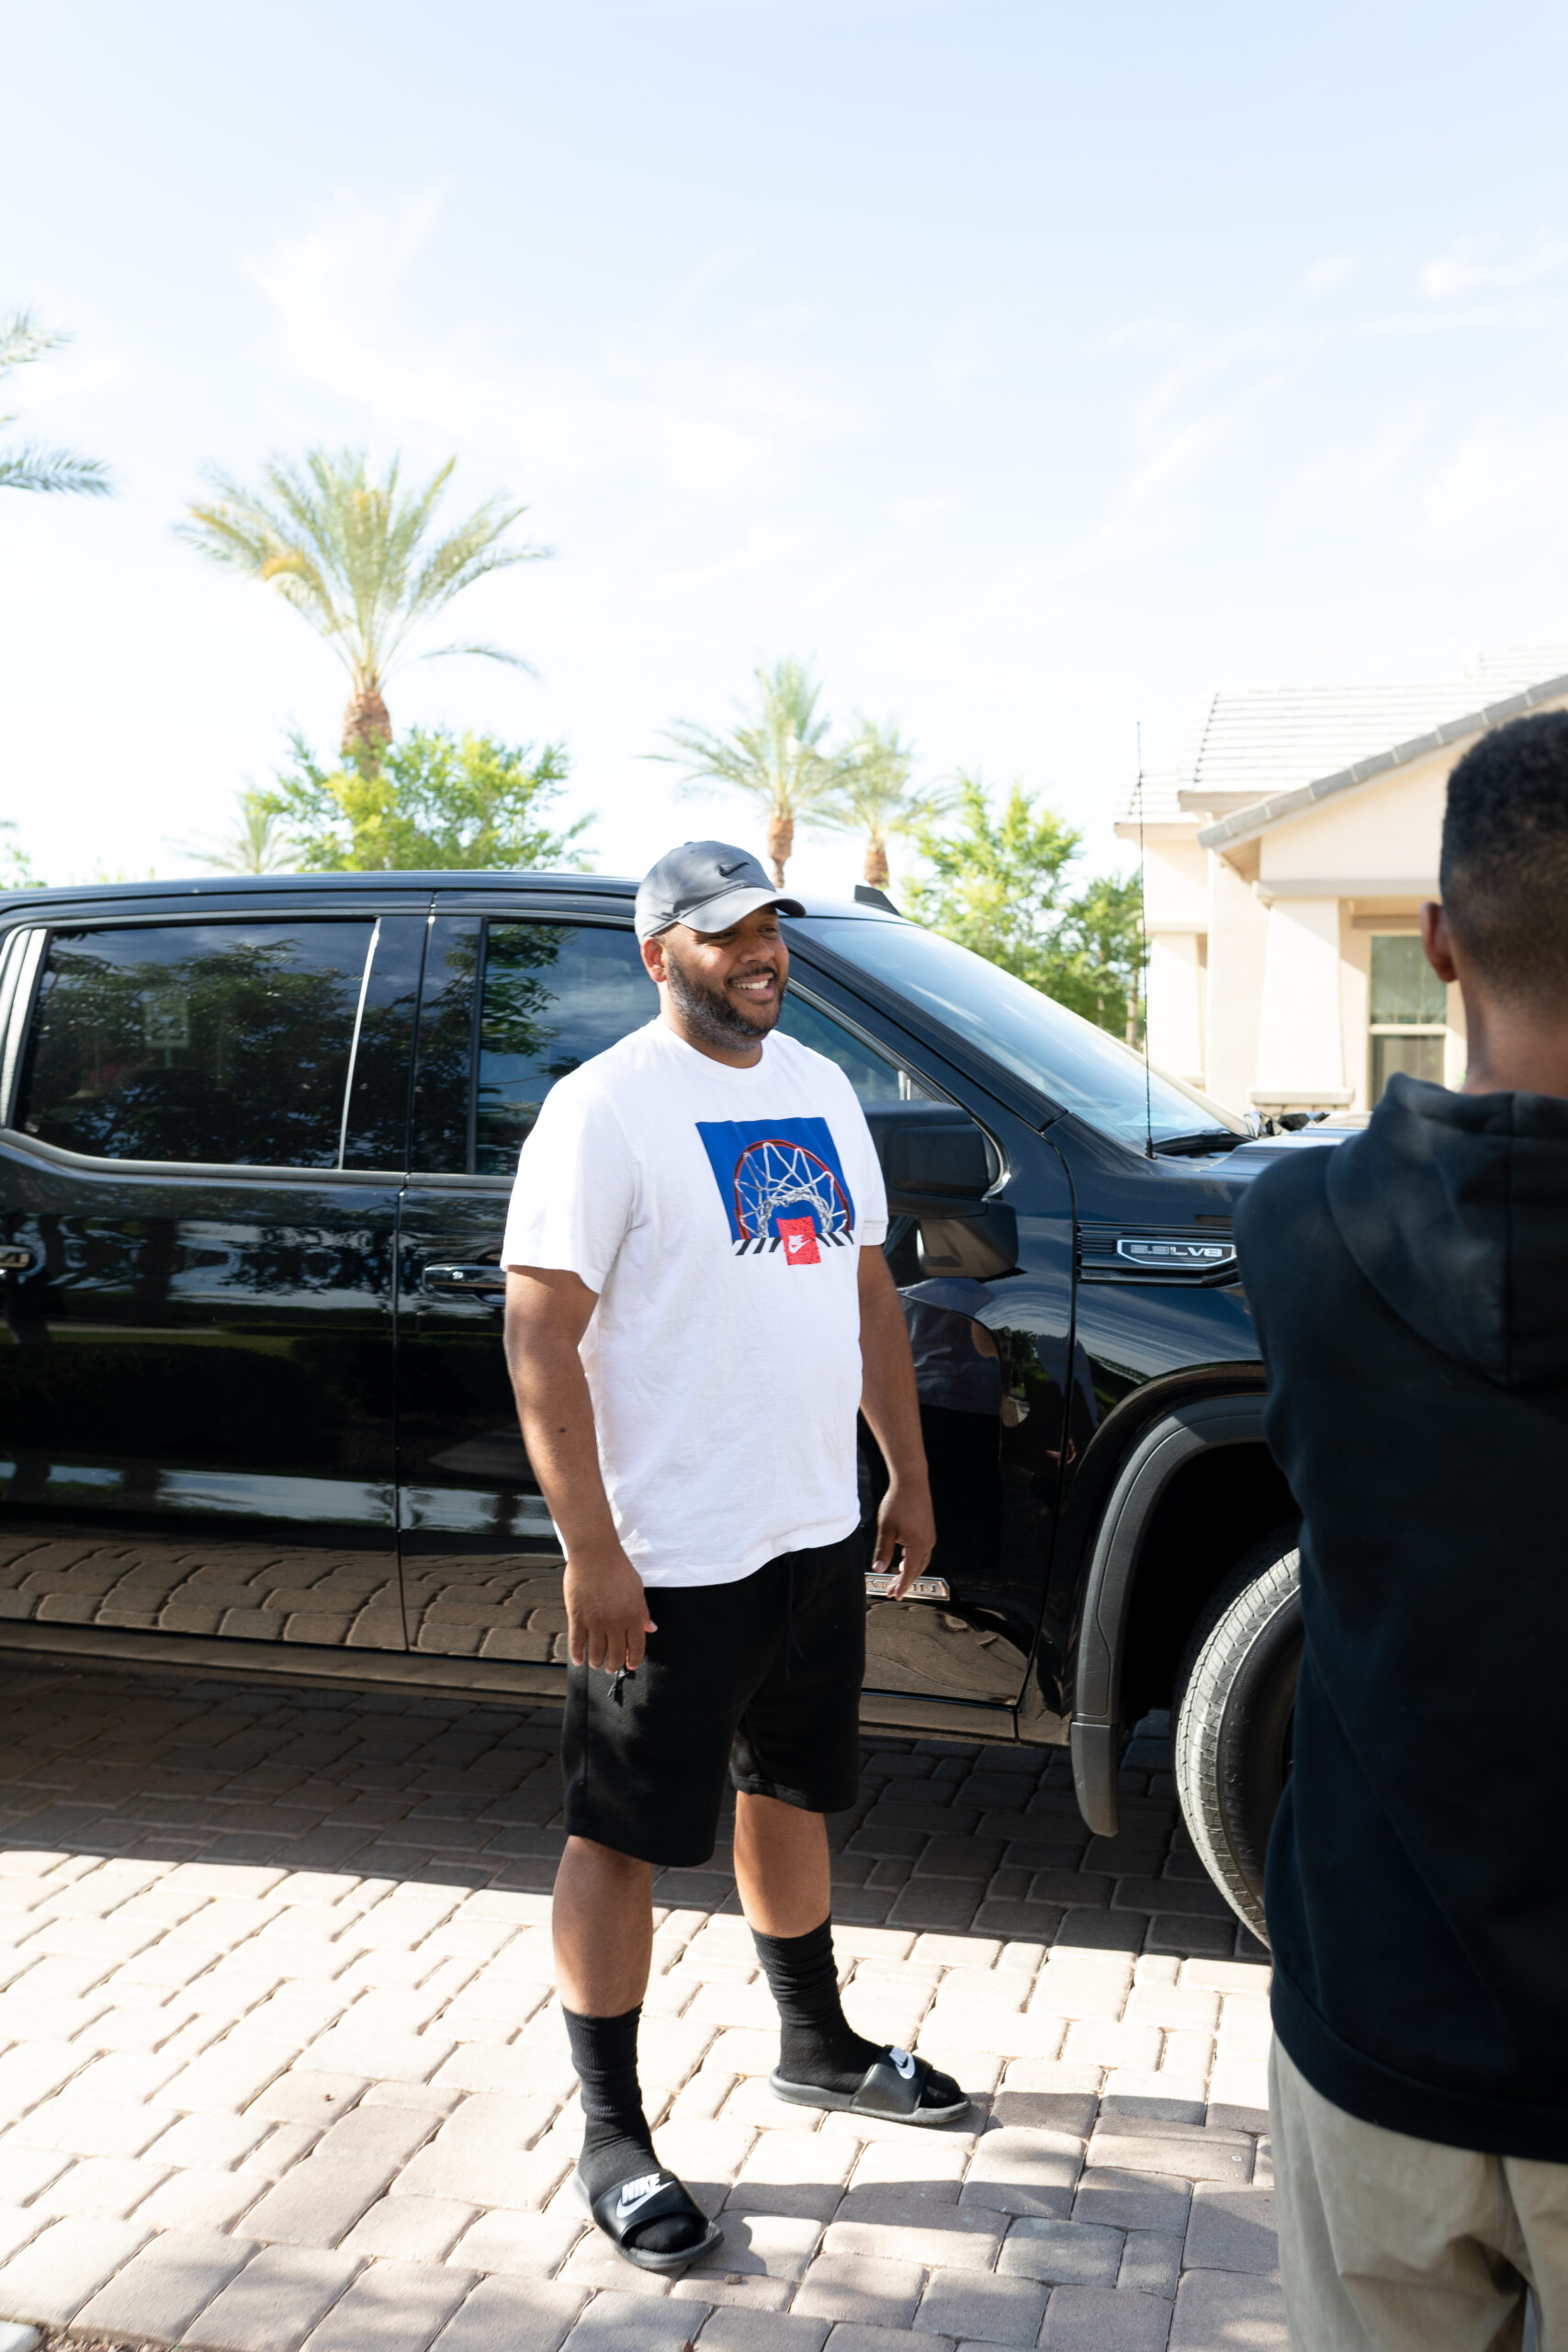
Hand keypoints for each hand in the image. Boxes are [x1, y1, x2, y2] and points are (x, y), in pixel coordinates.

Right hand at [564, 1545, 656, 1671]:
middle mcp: (615, 1623)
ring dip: (597, 1663)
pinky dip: (577, 1655)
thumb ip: (642, 1612)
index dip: (634, 1660)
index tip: (631, 1665)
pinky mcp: (577, 1617)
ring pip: (596, 1653)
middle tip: (611, 1667)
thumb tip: (651, 1629)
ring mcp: (595, 1622)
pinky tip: (579, 1660)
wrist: (595, 1554)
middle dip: (614, 1665)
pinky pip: (576, 1643)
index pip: (636, 1647)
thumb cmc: (618, 1568)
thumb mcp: (637, 1589)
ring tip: (597, 1663)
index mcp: (633, 1616)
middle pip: (616, 1655)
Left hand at [873, 1474, 936, 1599]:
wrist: (911, 1481)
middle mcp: (928, 1542)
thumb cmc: (898, 1502)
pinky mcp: (927, 1530)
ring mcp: (929, 1536)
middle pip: (916, 1569)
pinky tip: (902, 1561)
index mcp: (918, 1544)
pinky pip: (921, 1551)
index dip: (902, 1585)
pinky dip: (912, 1560)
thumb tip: (878, 1568)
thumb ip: (883, 1551)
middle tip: (891, 1591)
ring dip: (908, 1571)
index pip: (909, 1572)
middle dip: (904, 1581)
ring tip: (895, 1579)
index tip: (895, 1595)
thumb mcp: (886, 1528)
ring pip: (920, 1561)